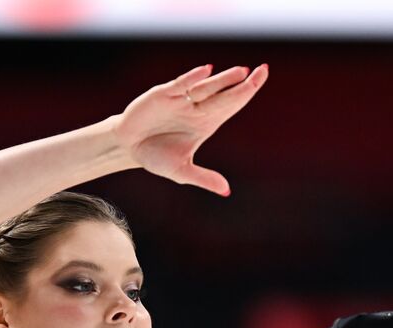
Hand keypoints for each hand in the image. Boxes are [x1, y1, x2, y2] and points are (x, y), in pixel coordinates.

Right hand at [111, 63, 268, 195]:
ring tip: (242, 71)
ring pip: (207, 87)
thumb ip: (204, 178)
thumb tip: (227, 191)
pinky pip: (182, 84)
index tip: (262, 78)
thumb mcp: (181, 172)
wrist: (128, 146)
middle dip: (243, 83)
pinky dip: (193, 78)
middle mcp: (197, 108)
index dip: (247, 93)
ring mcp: (182, 100)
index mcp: (206, 123)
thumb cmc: (156, 157)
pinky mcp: (163, 94)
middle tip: (264, 70)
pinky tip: (207, 71)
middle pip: (225, 94)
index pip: (232, 105)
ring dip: (223, 80)